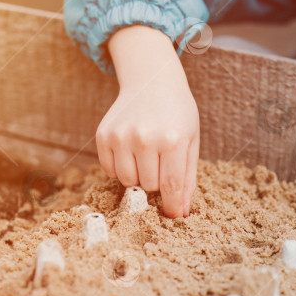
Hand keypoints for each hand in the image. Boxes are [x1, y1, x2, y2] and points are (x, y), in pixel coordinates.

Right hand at [99, 26, 199, 217]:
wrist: (151, 79)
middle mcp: (144, 138)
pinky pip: (111, 170)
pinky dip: (121, 168)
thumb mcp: (191, 141)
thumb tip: (180, 213)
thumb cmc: (177, 112)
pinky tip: (131, 150)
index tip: (172, 216)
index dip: (171, 205)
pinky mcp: (104, 135)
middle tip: (162, 162)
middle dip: (157, 182)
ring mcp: (121, 136)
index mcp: (172, 139)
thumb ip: (187, 178)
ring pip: (128, 182)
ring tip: (147, 156)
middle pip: (149, 186)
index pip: (170, 186)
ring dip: (138, 177)